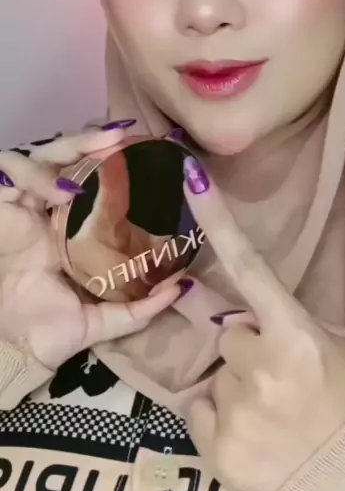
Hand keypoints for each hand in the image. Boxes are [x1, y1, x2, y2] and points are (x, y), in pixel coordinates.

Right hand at [0, 125, 187, 371]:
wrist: (15, 354)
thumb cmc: (50, 334)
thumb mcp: (103, 319)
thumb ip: (139, 307)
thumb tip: (181, 288)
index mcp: (67, 229)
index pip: (84, 178)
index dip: (103, 158)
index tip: (137, 147)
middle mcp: (42, 212)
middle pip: (62, 158)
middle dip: (88, 140)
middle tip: (119, 136)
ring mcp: (19, 209)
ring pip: (37, 157)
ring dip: (64, 153)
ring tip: (92, 162)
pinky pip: (9, 174)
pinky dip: (35, 175)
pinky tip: (59, 192)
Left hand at [183, 159, 344, 490]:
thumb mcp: (337, 347)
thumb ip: (291, 323)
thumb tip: (249, 311)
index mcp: (295, 334)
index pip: (248, 266)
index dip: (217, 220)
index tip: (189, 179)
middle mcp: (261, 366)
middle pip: (228, 335)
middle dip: (246, 350)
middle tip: (279, 379)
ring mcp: (237, 409)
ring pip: (215, 376)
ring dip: (236, 388)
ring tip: (272, 412)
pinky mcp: (218, 448)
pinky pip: (199, 411)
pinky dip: (218, 420)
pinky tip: (252, 433)